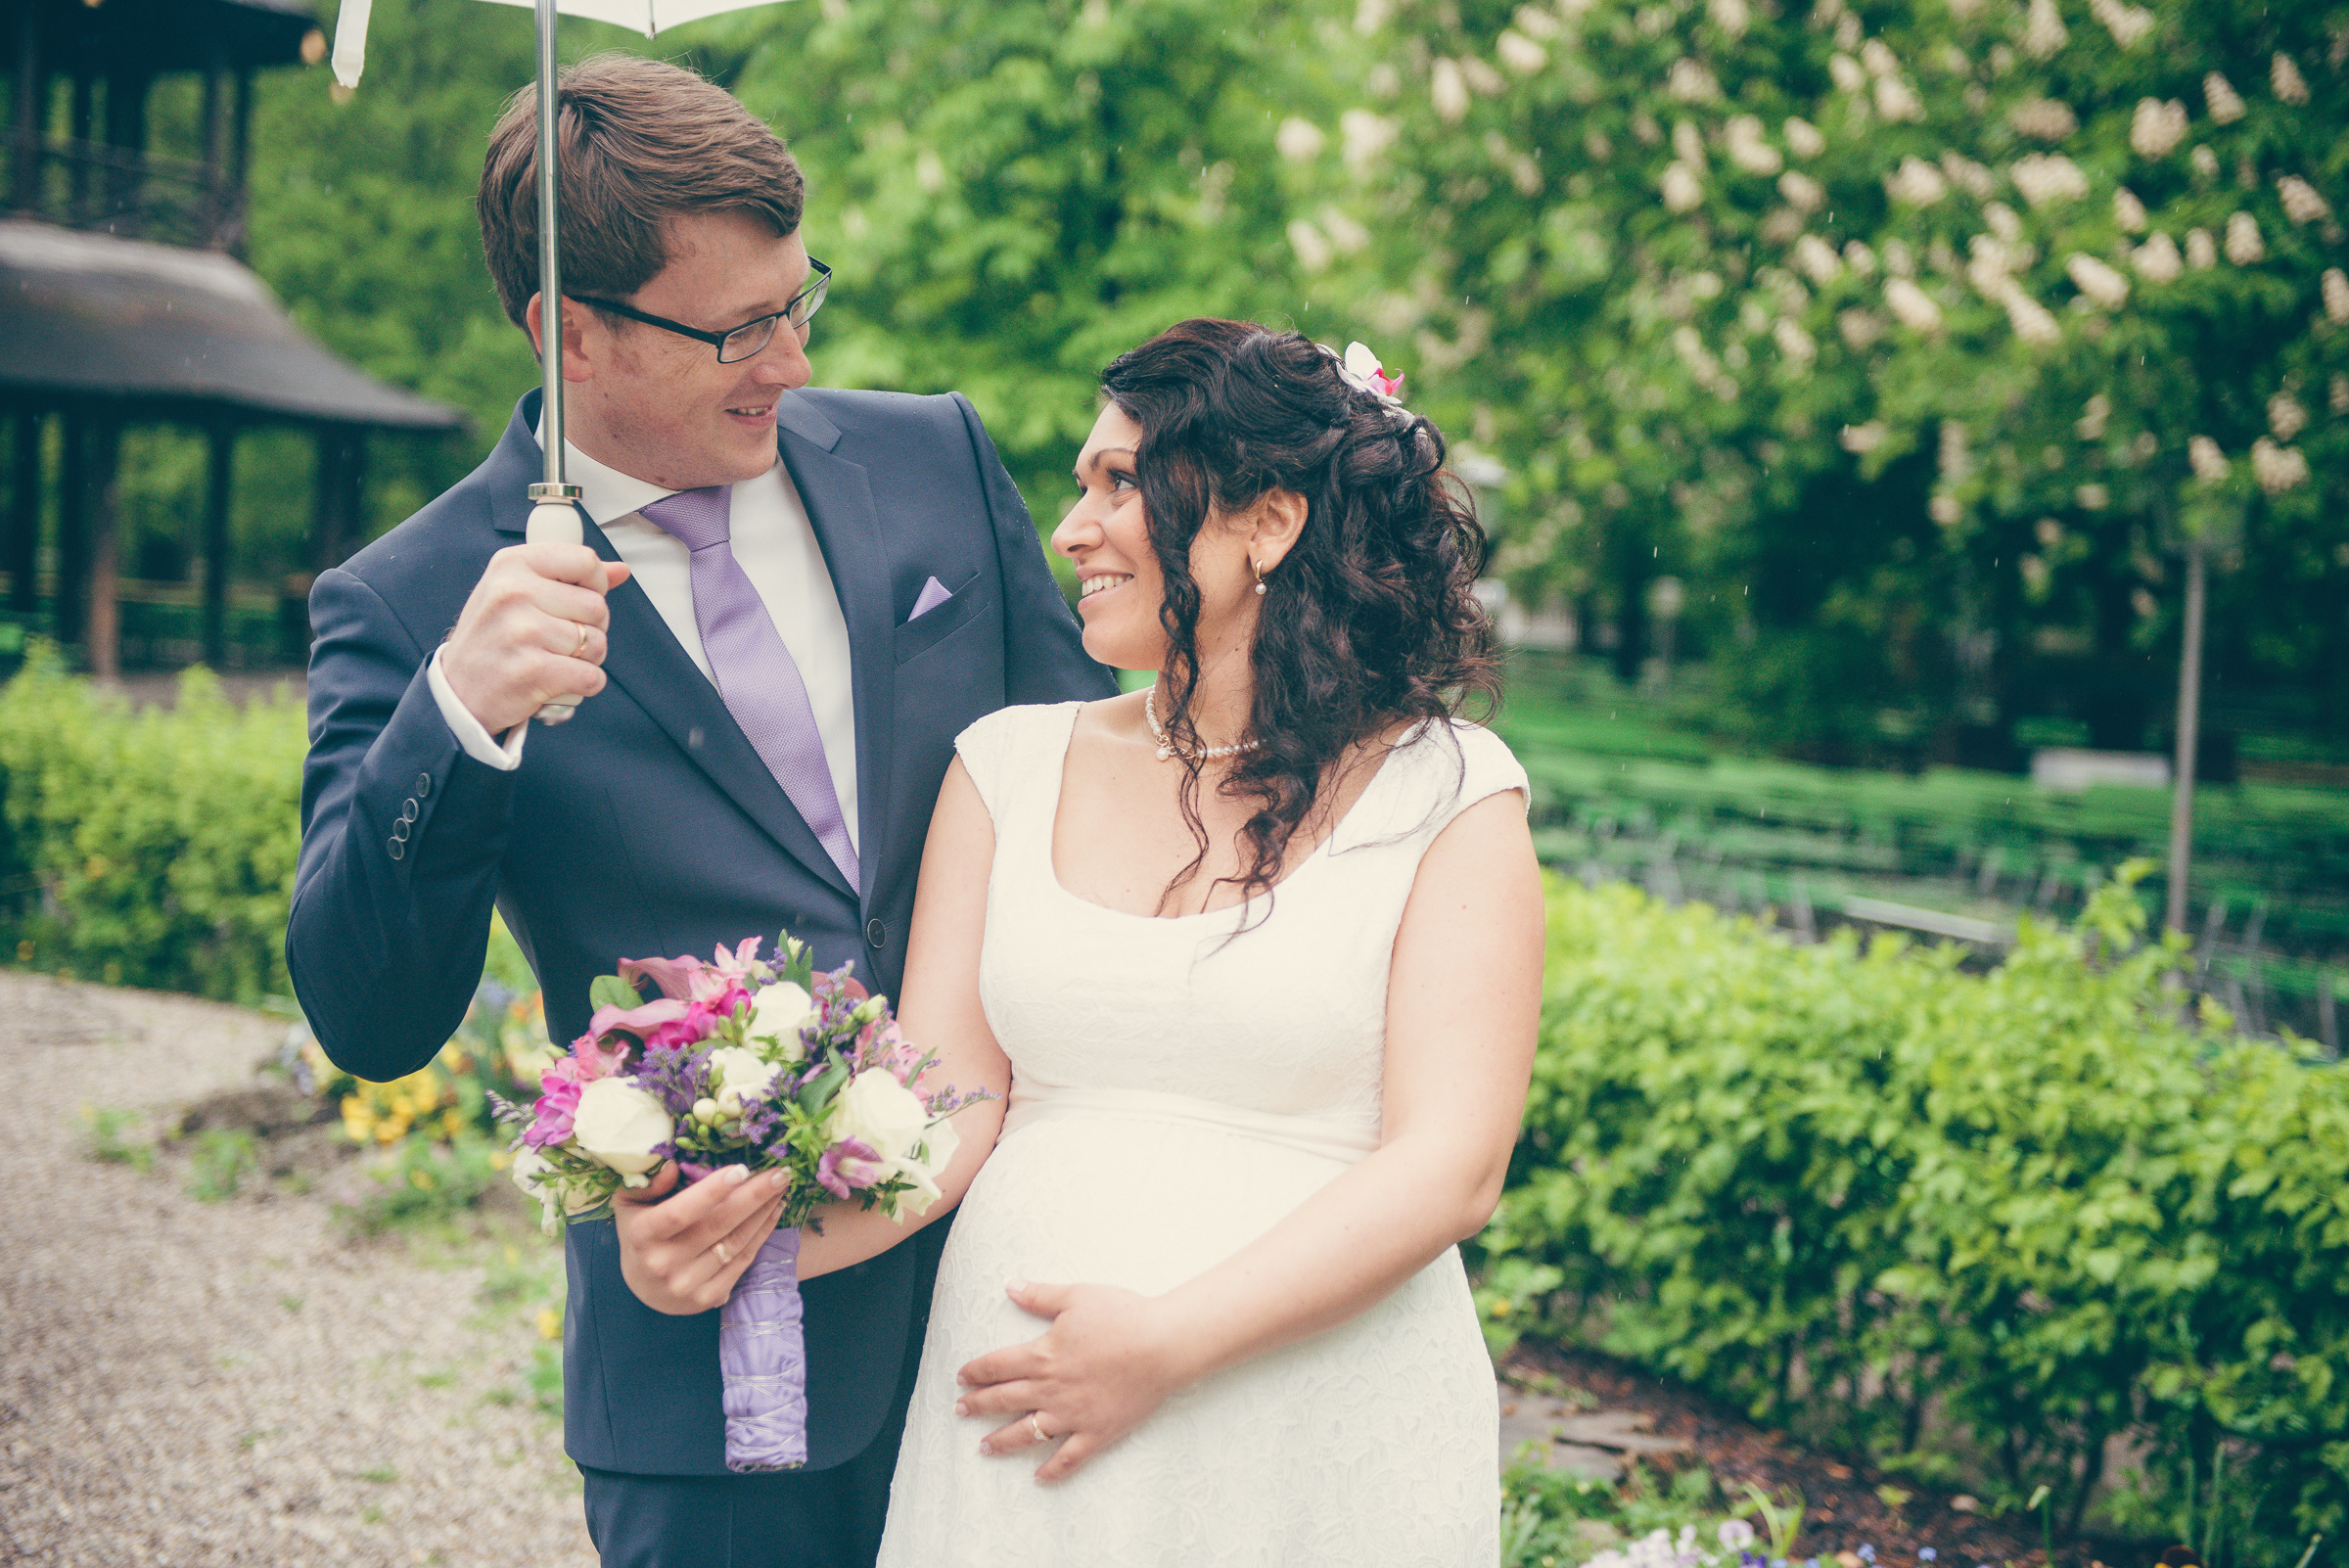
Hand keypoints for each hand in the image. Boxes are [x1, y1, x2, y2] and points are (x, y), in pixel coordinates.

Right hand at [441, 542, 634, 735]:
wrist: (457, 691)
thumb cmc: (493, 638)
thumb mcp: (517, 592)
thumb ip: (569, 577)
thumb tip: (621, 570)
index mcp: (511, 565)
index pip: (586, 561)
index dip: (595, 585)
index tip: (578, 601)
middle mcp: (514, 593)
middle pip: (597, 606)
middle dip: (592, 628)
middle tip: (562, 640)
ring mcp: (522, 632)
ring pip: (598, 643)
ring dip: (589, 659)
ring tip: (558, 659)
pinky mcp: (533, 672)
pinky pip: (592, 676)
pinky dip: (586, 684)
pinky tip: (562, 681)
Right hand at [611, 1161, 785, 1315]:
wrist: (643, 1288)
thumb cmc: (640, 1235)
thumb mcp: (631, 1204)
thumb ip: (649, 1183)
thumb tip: (674, 1167)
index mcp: (642, 1235)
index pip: (678, 1214)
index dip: (711, 1192)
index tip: (741, 1169)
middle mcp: (664, 1263)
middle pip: (718, 1225)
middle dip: (754, 1195)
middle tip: (780, 1172)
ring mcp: (688, 1284)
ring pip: (736, 1242)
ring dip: (764, 1212)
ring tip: (781, 1187)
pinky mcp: (708, 1298)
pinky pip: (743, 1261)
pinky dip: (762, 1234)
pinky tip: (773, 1211)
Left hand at [953, 1280, 1190, 1481]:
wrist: (1162, 1345)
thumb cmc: (1122, 1316)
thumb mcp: (1076, 1297)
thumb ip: (1039, 1296)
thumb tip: (1008, 1286)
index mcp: (1043, 1355)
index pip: (997, 1365)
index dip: (976, 1371)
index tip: (961, 1377)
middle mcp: (1051, 1389)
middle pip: (1004, 1399)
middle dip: (978, 1405)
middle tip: (960, 1411)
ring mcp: (1072, 1415)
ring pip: (1027, 1433)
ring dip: (1002, 1440)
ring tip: (984, 1447)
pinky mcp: (1096, 1432)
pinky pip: (1069, 1457)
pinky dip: (1052, 1470)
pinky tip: (1038, 1478)